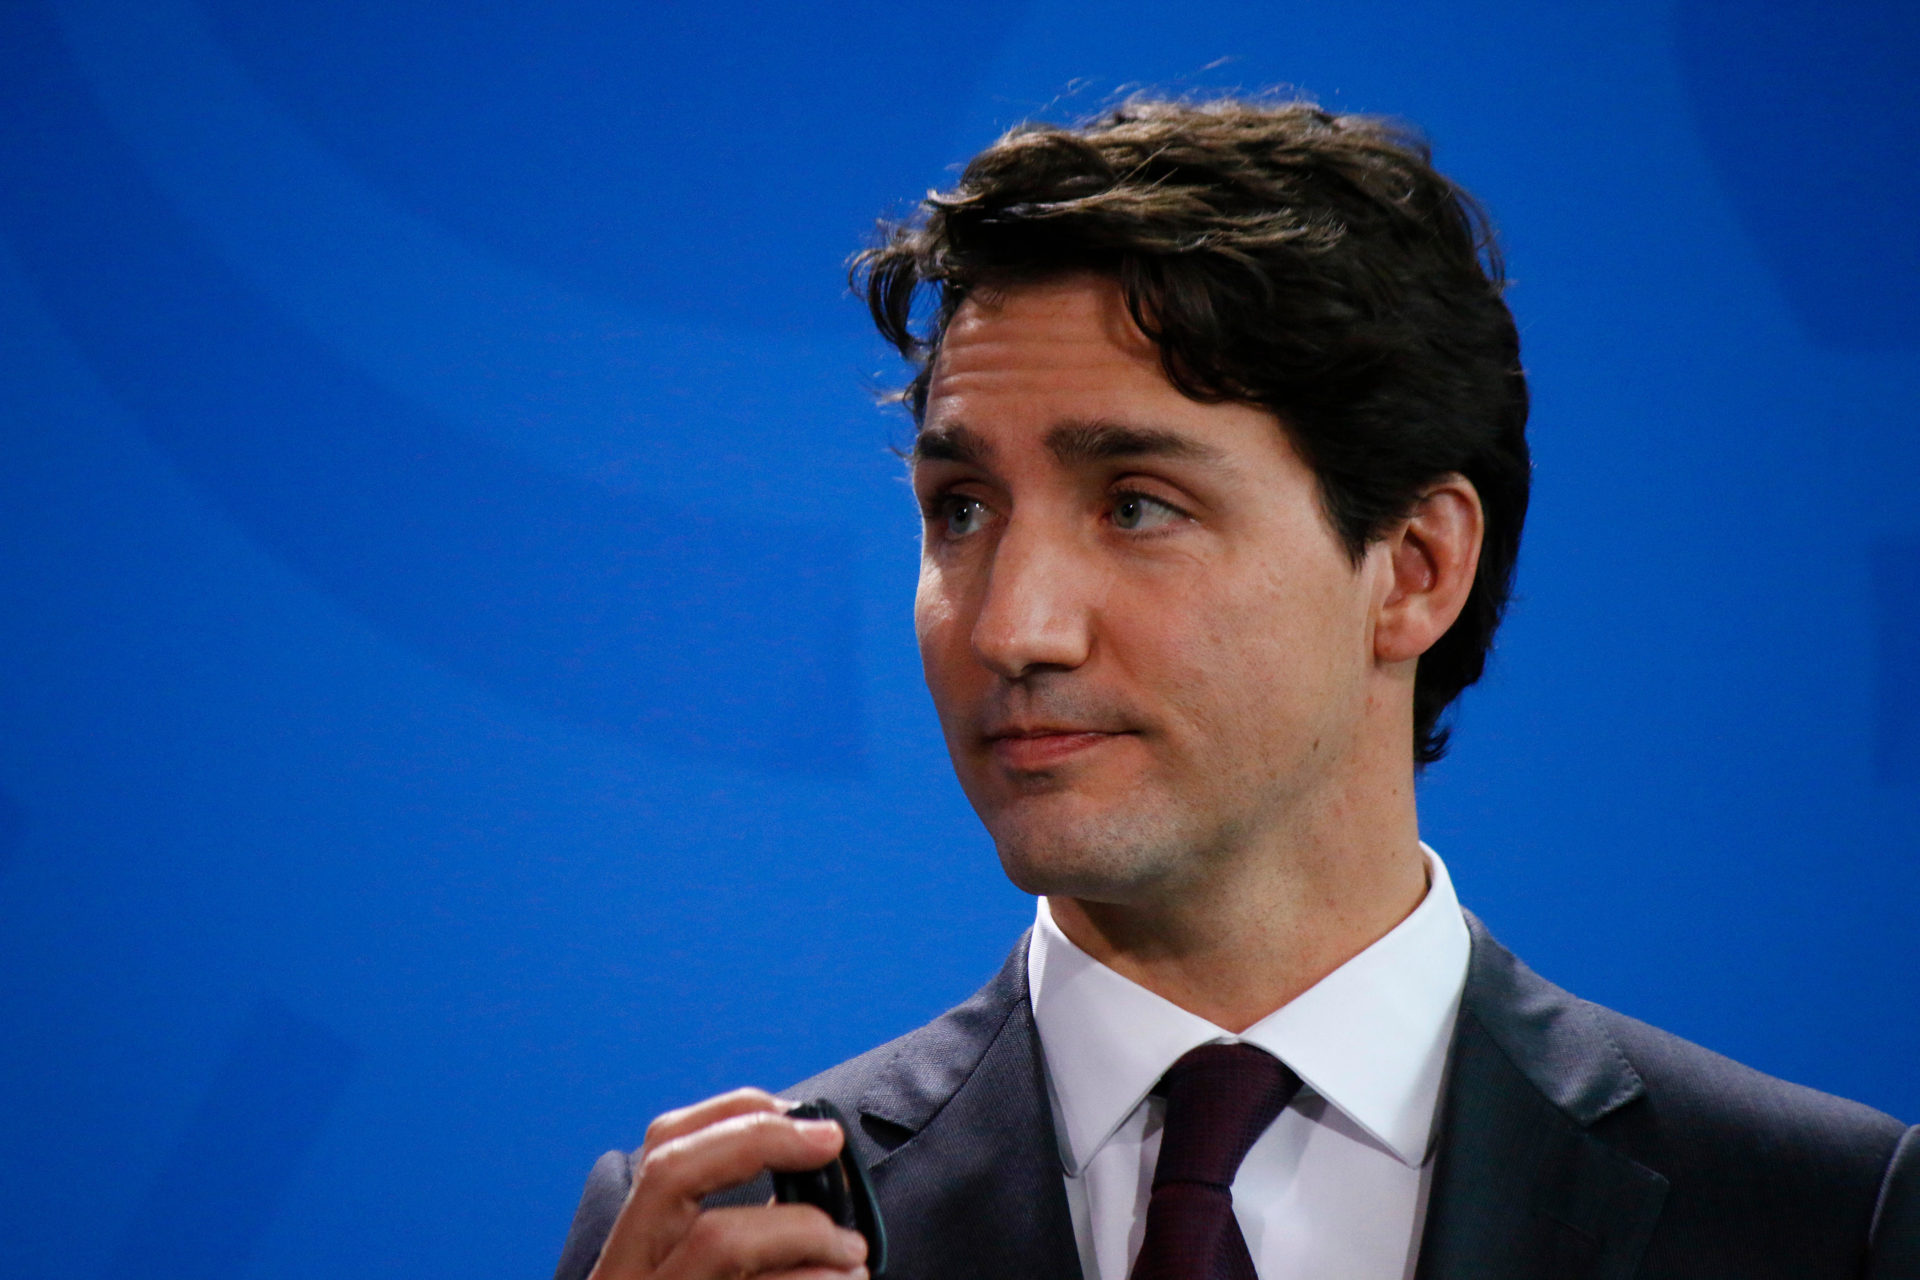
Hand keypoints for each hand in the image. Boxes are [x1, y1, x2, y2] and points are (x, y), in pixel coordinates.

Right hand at [587, 1088, 870, 1279]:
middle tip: (830, 1145)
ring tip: (853, 1256)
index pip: (663, 1147)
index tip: (802, 1115)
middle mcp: (625, 1273)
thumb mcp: (701, 1273)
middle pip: (671, 1172)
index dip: (733, 1114)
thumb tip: (816, 1165)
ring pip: (719, 1240)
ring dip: (807, 1233)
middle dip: (759, 1141)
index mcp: (633, 1248)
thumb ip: (738, 1231)